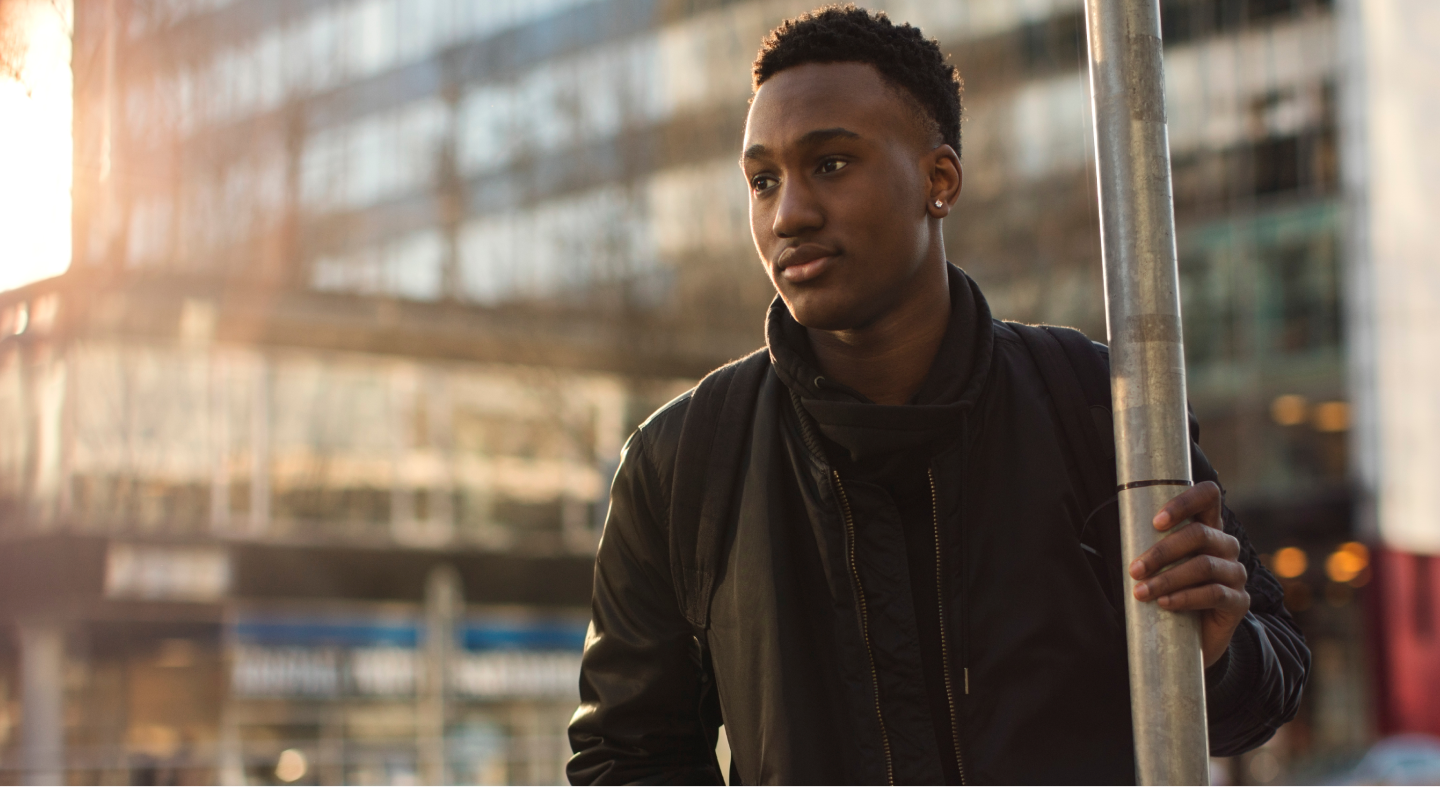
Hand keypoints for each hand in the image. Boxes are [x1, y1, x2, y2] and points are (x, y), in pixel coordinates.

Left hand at [1129, 481, 1249, 667]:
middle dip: (1162, 551)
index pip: (1208, 496)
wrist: (1193, 637)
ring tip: (1142, 592)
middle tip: (1134, 570)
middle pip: (1200, 534)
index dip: (1185, 502)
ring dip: (1168, 578)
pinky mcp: (1239, 601)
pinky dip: (1185, 598)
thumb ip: (1149, 546)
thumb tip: (1120, 536)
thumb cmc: (1170, 591)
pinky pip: (1215, 593)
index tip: (1156, 521)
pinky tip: (1165, 603)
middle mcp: (1226, 546)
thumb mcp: (1160, 565)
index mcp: (1207, 528)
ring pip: (1204, 565)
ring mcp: (1236, 573)